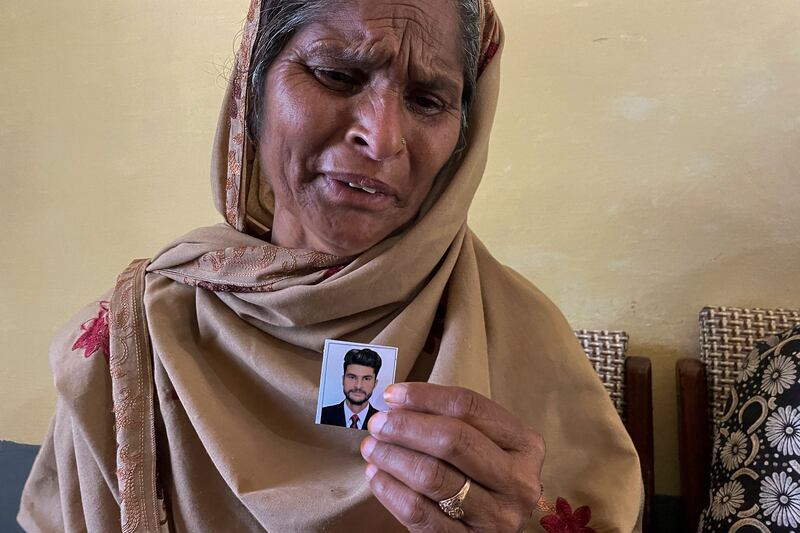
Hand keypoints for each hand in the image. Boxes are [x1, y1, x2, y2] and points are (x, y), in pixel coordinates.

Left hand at [361, 383, 544, 531]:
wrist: (492, 531)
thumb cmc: (484, 478)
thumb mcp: (485, 446)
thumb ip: (453, 422)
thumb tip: (397, 402)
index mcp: (525, 445)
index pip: (470, 408)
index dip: (425, 397)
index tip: (392, 395)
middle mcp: (518, 482)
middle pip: (453, 441)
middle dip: (406, 427)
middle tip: (378, 423)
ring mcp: (496, 517)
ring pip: (433, 476)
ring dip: (393, 457)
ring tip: (371, 447)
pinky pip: (419, 513)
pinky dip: (390, 490)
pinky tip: (376, 475)